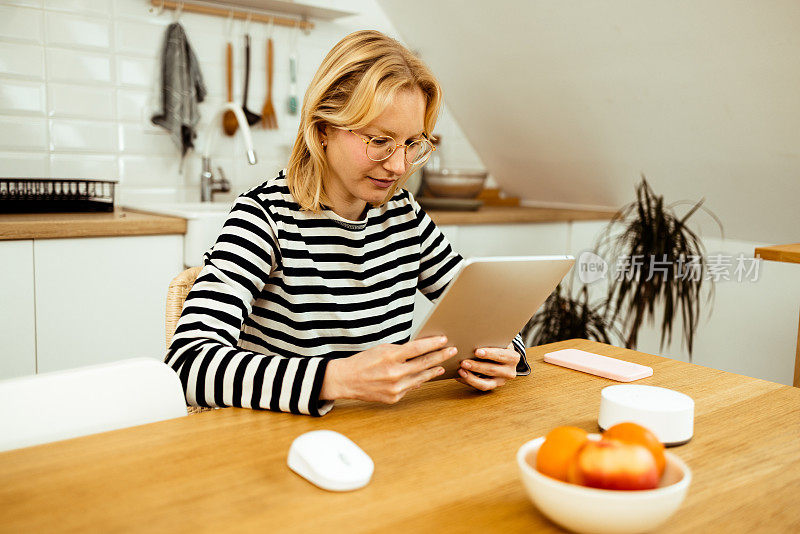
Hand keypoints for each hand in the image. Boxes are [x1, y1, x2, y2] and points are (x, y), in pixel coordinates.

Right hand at [320, 336, 456, 403]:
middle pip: (423, 363)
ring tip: (442, 366)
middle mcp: (394, 373)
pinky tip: (422, 377)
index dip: (433, 344)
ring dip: (433, 371)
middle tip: (452, 351)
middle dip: (440, 356)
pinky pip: (410, 388)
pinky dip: (416, 381)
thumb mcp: (382, 350)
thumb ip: (402, 352)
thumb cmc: (363, 362)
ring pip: (420, 378)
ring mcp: (395, 388)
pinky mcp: (394, 398)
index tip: (444, 340)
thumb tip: (421, 353)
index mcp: (390, 356)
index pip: (417, 348)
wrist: (346, 380)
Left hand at [456, 343, 518, 390]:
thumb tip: (473, 338)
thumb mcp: (499, 341)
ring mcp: (501, 381)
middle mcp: (509, 372)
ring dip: (471, 377)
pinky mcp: (492, 386)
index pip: (501, 355)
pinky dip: (468, 381)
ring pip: (485, 383)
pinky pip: (479, 386)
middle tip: (463, 362)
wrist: (504, 357)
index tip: (476, 352)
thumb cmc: (498, 345)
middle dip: (476, 366)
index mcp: (513, 357)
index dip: (489, 354)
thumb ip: (490, 341)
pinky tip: (459, 376)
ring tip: (460, 371)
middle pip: (492, 370)